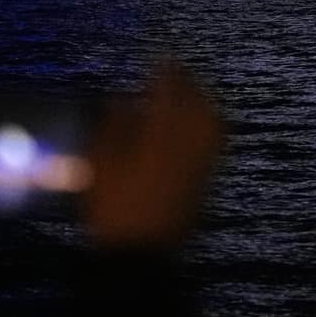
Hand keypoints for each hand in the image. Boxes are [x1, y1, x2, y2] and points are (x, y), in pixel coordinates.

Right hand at [84, 60, 222, 250]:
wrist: (141, 260)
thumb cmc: (114, 209)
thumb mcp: (102, 165)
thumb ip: (113, 127)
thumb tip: (122, 100)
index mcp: (163, 135)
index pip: (170, 92)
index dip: (166, 71)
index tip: (162, 56)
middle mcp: (190, 146)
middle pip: (197, 104)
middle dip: (188, 84)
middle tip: (176, 70)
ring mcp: (202, 166)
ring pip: (211, 123)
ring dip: (201, 103)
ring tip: (188, 94)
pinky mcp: (205, 184)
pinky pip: (213, 144)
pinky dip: (207, 127)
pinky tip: (195, 127)